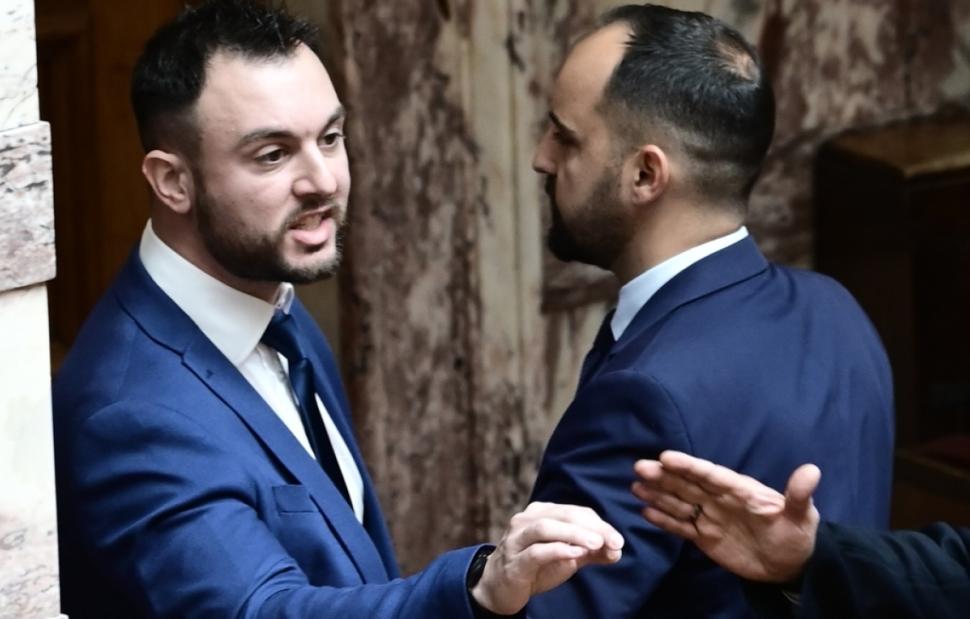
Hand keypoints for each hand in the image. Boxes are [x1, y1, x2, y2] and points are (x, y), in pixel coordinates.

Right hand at [471, 501, 623, 614]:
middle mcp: (526, 520)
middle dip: (592, 527)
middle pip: (563, 515)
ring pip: (546, 528)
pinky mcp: (513, 562)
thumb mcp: (567, 557)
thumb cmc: (535, 566)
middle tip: (614, 541)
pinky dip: (556, 550)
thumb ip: (590, 551)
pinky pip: (535, 552)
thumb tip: (617, 550)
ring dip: (574, 534)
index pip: (575, 512)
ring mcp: (517, 540)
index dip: (599, 524)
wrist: (500, 586)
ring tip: (596, 544)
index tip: (618, 541)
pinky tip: (575, 555)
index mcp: (541, 513)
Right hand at [631, 450, 819, 582]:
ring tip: (635, 486)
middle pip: (688, 485)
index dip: (689, 466)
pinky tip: (645, 510)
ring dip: (658, 494)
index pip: (711, 474)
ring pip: (680, 502)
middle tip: (640, 467)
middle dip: (664, 476)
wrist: (791, 567)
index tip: (666, 457)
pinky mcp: (705, 537)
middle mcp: (720, 499)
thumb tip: (812, 470)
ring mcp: (710, 517)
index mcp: (740, 489)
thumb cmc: (798, 536)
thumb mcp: (803, 517)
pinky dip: (664, 519)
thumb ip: (799, 495)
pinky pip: (681, 526)